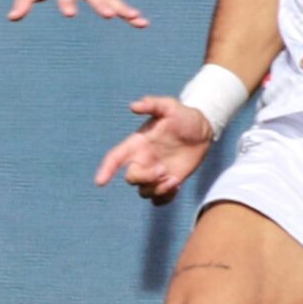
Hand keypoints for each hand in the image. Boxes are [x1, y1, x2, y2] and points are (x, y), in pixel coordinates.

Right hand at [93, 96, 215, 204]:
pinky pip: (158, 199)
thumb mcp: (170, 106)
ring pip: (144, 191)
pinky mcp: (167, 182)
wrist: (202, 130)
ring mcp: (154, 173)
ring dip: (158, 189)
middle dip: (145, 178)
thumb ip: (152, 104)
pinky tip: (177, 186)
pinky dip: (165, 198)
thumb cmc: (183, 116)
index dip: (106, 169)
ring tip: (174, 179)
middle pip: (131, 178)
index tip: (100, 182)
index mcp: (138, 144)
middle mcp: (143, 160)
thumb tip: (133, 106)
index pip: (116, 157)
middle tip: (163, 170)